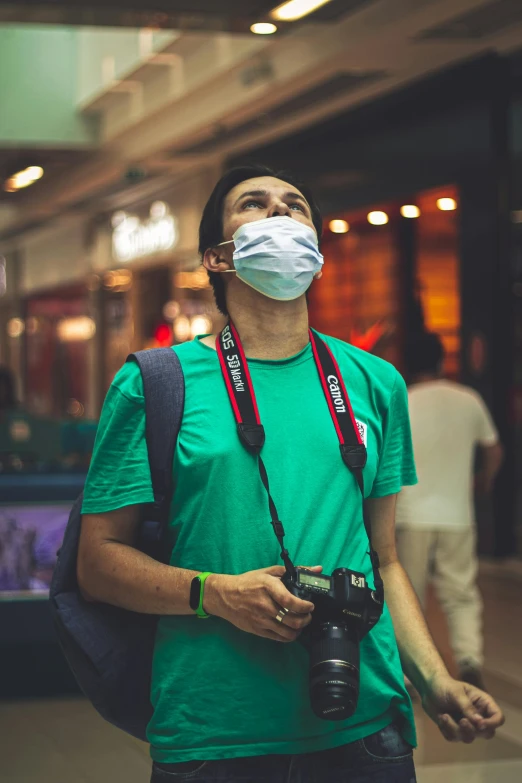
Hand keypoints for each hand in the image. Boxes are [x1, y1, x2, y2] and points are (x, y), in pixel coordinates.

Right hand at [205, 565, 321, 642]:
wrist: (225, 596)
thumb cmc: (248, 582)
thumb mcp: (269, 572)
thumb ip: (294, 571)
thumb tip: (316, 569)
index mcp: (268, 587)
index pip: (290, 601)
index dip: (304, 606)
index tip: (310, 605)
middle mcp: (265, 605)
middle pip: (292, 620)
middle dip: (306, 619)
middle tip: (308, 615)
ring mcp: (261, 620)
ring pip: (287, 632)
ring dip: (299, 629)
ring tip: (301, 623)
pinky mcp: (258, 630)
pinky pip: (279, 638)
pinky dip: (289, 636)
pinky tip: (291, 629)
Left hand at [422, 674, 504, 742]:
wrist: (428, 688)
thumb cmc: (445, 686)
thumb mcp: (456, 693)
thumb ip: (467, 707)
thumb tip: (480, 723)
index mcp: (483, 703)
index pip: (498, 717)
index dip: (492, 724)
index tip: (479, 724)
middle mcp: (478, 716)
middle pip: (487, 733)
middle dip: (473, 730)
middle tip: (461, 721)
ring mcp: (467, 724)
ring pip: (469, 738)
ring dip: (455, 729)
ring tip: (444, 716)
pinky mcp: (455, 730)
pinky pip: (454, 738)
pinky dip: (446, 730)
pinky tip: (440, 718)